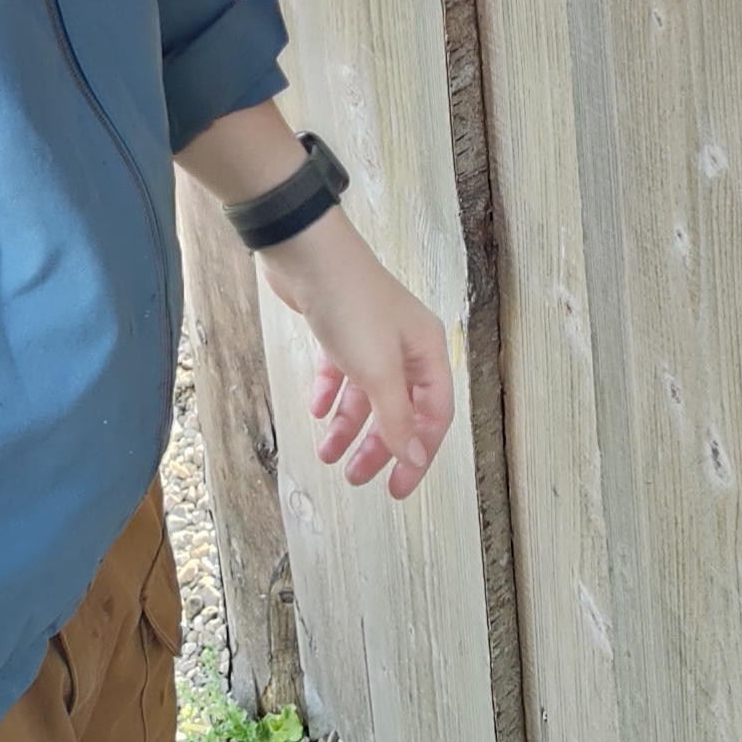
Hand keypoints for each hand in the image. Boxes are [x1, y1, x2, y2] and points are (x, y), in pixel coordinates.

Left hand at [262, 214, 454, 498]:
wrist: (307, 253)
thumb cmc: (351, 305)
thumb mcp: (378, 371)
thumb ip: (397, 417)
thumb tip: (415, 456)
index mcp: (427, 352)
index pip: (434, 416)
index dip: (418, 454)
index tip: (398, 488)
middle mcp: (405, 345)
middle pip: (399, 409)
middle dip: (378, 446)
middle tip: (356, 477)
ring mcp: (373, 336)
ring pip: (367, 395)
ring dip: (348, 426)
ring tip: (327, 454)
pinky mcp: (341, 328)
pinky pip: (342, 372)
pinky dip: (331, 393)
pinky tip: (316, 409)